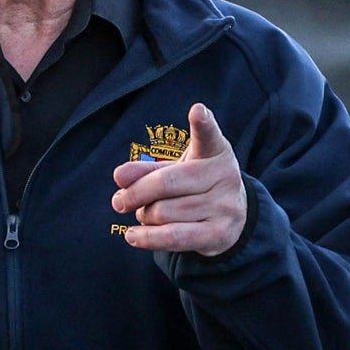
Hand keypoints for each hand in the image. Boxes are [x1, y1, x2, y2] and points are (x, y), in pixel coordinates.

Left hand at [111, 103, 248, 257]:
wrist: (230, 220)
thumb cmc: (195, 188)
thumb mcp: (174, 171)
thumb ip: (145, 171)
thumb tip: (119, 176)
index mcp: (215, 152)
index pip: (208, 136)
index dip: (203, 124)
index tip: (197, 111)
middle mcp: (224, 176)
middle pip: (165, 183)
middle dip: (135, 193)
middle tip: (120, 201)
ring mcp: (225, 206)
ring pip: (164, 212)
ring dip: (144, 216)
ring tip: (146, 215)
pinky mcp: (219, 234)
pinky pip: (174, 237)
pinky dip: (147, 238)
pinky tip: (132, 236)